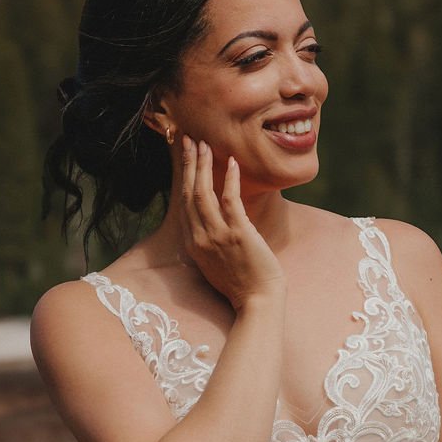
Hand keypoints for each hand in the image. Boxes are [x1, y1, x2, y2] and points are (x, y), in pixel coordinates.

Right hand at [181, 136, 283, 309]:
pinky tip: (232, 163)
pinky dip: (229, 179)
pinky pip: (230, 200)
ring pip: (204, 193)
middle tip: (189, 139)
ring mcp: (217, 237)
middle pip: (188, 194)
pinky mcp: (238, 235)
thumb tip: (215, 219)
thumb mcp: (217, 262)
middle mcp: (199, 239)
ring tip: (205, 144)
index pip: (183, 204)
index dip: (183, 178)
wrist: (258, 302)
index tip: (184, 157)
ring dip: (203, 166)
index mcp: (193, 245)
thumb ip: (211, 239)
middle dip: (188, 164)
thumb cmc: (243, 284)